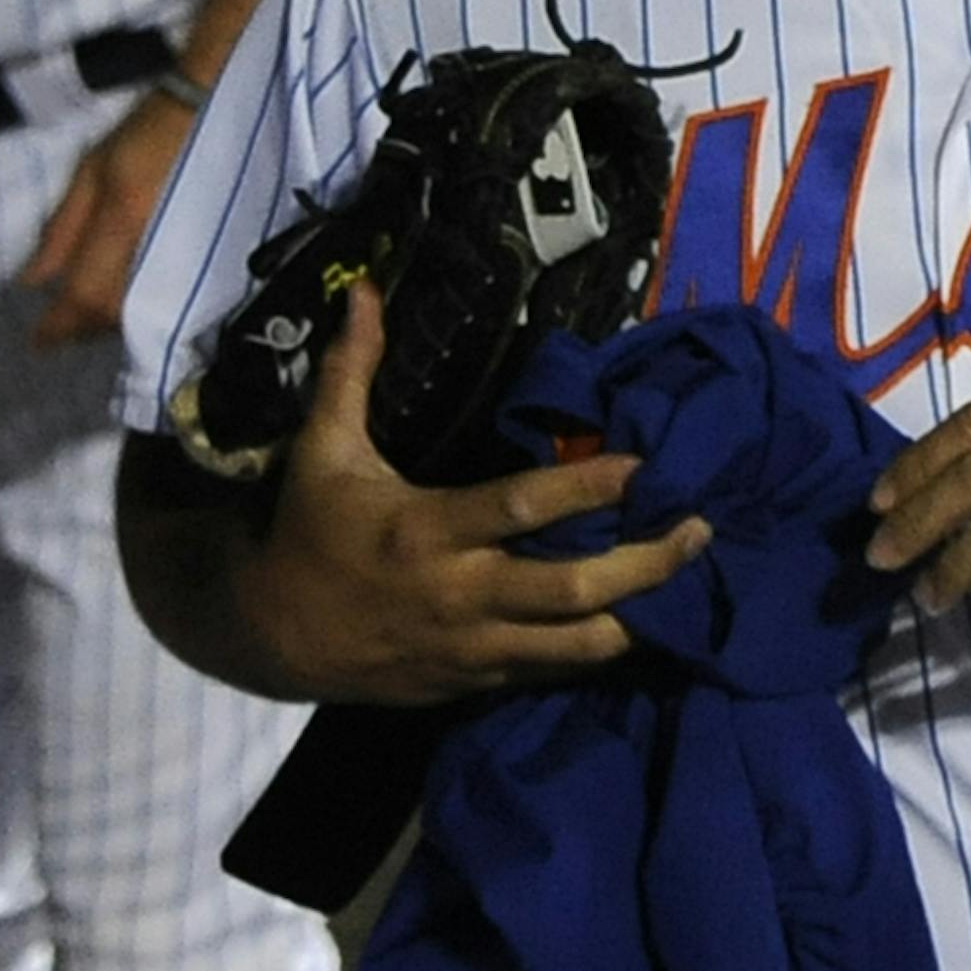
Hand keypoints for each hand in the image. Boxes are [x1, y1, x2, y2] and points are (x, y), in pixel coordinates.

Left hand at [23, 89, 197, 345]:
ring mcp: (188, 253)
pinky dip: (141, 310)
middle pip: (116, 311)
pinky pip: (170, 299)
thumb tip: (34, 280)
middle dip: (83, 328)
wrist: (214, 109)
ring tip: (87, 320)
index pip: (87, 292)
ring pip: (143, 311)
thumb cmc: (145, 131)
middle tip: (59, 331)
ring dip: (111, 323)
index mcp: (123, 217)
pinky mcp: (210, 256)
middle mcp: (157, 244)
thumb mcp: (91, 168)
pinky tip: (128, 304)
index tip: (38, 342)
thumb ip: (63, 226)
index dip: (61, 325)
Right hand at [238, 281, 711, 703]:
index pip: (525, 508)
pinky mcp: (477, 681)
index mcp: (428, 530)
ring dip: (641, 615)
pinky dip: (602, 649)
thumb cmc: (308, 532)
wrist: (270, 636)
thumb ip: (352, 371)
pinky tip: (648, 622)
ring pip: (576, 645)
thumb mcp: (323, 449)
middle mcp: (459, 593)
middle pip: (572, 588)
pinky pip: (554, 672)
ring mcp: (473, 645)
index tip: (647, 465)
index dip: (593, 488)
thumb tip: (363, 289)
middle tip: (700, 528)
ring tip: (691, 577)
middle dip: (645, 562)